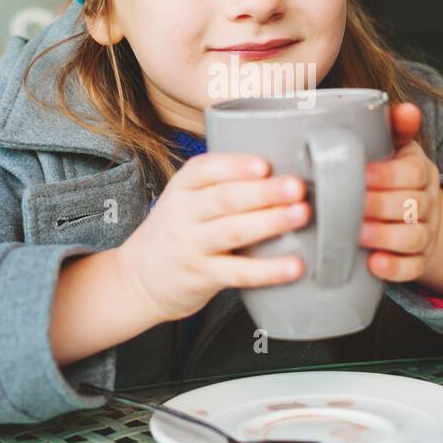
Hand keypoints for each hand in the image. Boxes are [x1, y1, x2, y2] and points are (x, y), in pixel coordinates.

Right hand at [115, 153, 309, 322]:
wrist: (140, 278)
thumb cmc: (177, 231)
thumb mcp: (186, 199)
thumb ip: (221, 184)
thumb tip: (282, 171)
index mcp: (182, 187)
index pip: (204, 169)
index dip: (235, 166)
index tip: (264, 164)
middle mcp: (184, 214)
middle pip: (224, 199)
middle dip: (263, 191)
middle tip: (297, 186)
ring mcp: (192, 247)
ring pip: (233, 232)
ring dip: (270, 222)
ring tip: (301, 214)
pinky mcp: (203, 277)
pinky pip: (239, 273)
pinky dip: (268, 270)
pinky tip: (294, 265)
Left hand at [360, 102, 441, 281]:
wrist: (413, 214)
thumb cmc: (390, 175)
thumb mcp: (394, 148)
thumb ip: (394, 127)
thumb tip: (406, 109)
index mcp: (421, 171)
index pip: (413, 172)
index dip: (388, 175)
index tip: (361, 175)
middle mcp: (428, 202)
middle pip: (412, 205)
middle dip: (380, 207)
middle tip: (349, 207)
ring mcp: (427, 233)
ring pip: (414, 237)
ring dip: (385, 237)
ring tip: (357, 235)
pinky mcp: (420, 260)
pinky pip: (414, 268)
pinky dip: (395, 269)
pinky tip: (374, 265)